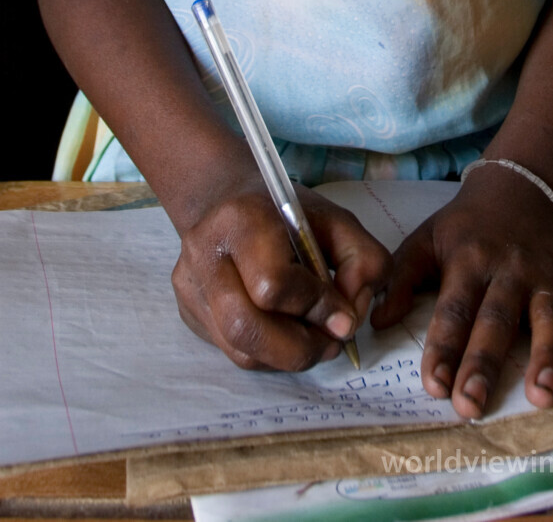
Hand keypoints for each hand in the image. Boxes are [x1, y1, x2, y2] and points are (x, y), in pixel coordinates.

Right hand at [170, 171, 390, 369]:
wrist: (222, 198)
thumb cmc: (284, 210)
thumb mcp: (336, 220)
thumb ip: (362, 259)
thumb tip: (350, 317)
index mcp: (241, 220)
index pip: (272, 284)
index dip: (315, 308)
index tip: (344, 319)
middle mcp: (205, 254)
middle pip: (246, 328)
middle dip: (299, 348)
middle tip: (332, 344)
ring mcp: (190, 286)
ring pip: (238, 351)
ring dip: (285, 358)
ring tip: (315, 342)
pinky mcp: (186, 311)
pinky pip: (230, 351)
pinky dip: (267, 355)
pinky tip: (285, 335)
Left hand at [370, 166, 552, 416]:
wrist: (514, 185)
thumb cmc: (462, 225)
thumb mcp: (423, 239)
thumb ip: (399, 278)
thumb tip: (376, 321)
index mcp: (467, 260)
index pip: (453, 309)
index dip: (442, 347)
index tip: (433, 386)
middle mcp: (509, 269)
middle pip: (497, 320)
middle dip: (484, 363)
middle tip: (471, 405)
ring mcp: (546, 274)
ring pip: (550, 317)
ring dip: (548, 355)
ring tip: (544, 396)